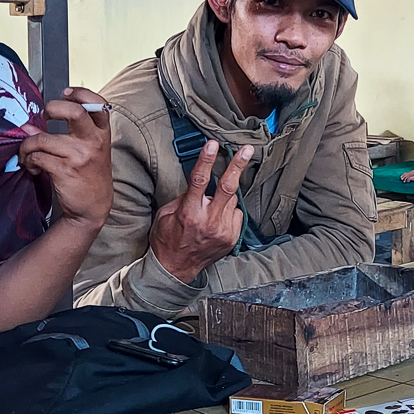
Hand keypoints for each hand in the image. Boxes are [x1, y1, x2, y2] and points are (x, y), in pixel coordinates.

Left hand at [19, 87, 112, 231]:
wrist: (92, 208)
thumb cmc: (90, 177)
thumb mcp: (92, 151)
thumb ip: (72, 134)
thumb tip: (32, 124)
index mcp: (102, 135)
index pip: (98, 105)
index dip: (81, 94)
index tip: (66, 93)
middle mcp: (94, 142)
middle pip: (73, 112)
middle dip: (51, 109)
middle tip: (43, 117)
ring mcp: (79, 156)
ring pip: (42, 138)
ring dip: (27, 145)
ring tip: (27, 153)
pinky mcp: (64, 170)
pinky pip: (37, 157)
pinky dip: (29, 160)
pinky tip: (32, 166)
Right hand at [149, 139, 253, 283]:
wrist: (175, 270)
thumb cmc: (167, 240)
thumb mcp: (165, 214)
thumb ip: (184, 198)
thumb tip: (199, 185)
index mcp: (189, 212)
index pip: (200, 180)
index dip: (207, 160)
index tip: (213, 144)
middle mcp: (209, 221)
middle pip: (228, 187)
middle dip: (238, 165)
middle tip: (248, 149)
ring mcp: (223, 231)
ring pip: (233, 200)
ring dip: (225, 196)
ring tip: (212, 206)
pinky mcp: (231, 238)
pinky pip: (236, 214)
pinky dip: (228, 211)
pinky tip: (217, 219)